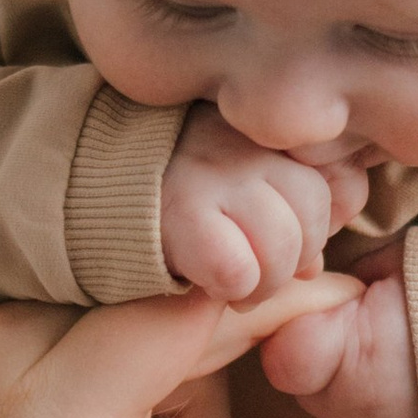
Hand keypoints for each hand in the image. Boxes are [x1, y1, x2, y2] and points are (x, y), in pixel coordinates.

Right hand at [160, 103, 370, 298]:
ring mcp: (212, 171)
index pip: (337, 180)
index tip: (284, 237)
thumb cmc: (171, 195)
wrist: (80, 188)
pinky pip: (238, 269)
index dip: (317, 225)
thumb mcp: (238, 179)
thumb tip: (331, 244)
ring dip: (261, 282)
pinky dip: (229, 289)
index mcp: (261, 128)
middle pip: (313, 210)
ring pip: (282, 244)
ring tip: (233, 282)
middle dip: (292, 256)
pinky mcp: (180, 212)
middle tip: (254, 267)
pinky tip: (207, 283)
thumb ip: (293, 194)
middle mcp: (241, 138)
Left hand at [259, 246, 417, 417]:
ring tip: (385, 373)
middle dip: (322, 363)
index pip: (282, 356)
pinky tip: (398, 406)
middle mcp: (350, 409)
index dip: (298, 333)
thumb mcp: (400, 262)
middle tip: (365, 339)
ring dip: (341, 402)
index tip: (324, 319)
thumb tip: (323, 280)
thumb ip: (351, 275)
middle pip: (303, 388)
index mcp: (345, 354)